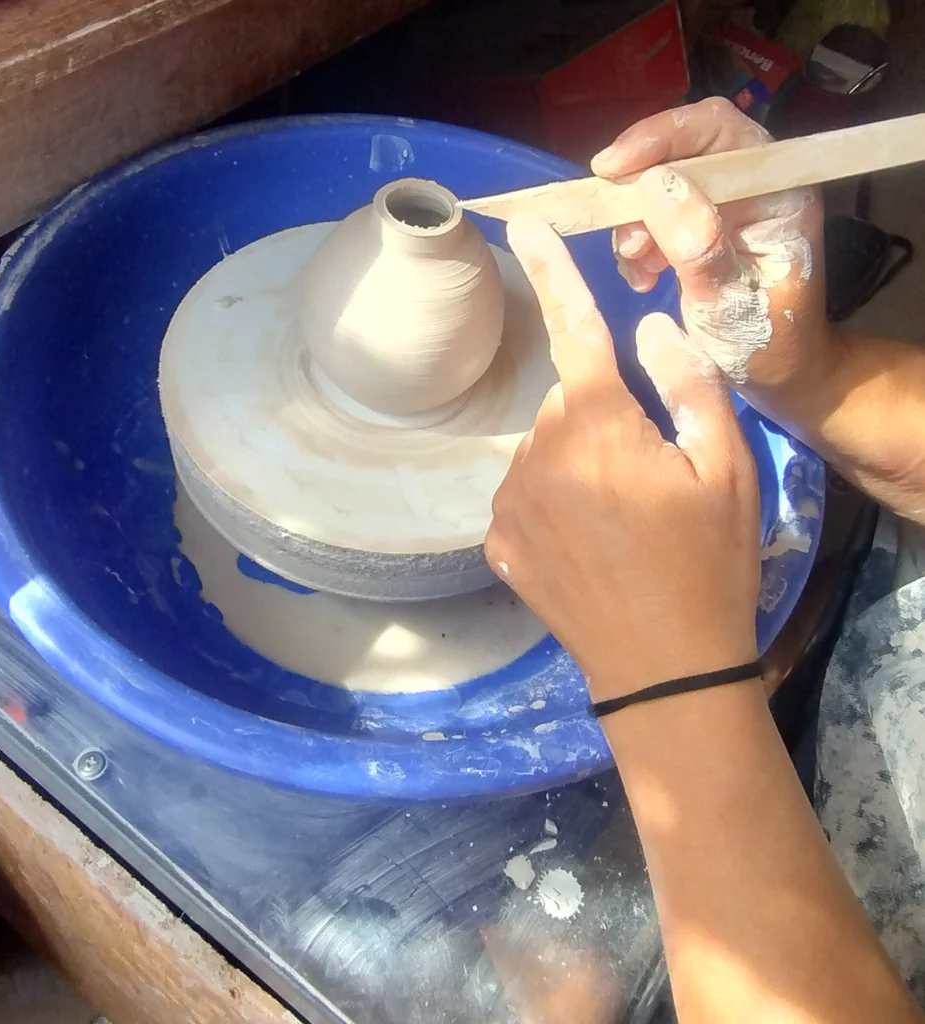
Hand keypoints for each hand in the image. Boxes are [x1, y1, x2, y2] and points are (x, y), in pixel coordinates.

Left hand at [486, 215, 760, 701]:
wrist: (664, 668)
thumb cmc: (709, 565)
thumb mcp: (727, 467)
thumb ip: (687, 382)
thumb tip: (647, 326)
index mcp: (599, 423)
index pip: (573, 328)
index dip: (552, 271)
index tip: (525, 225)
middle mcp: (538, 452)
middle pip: (566, 401)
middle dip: (602, 416)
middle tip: (647, 474)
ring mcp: (509, 502)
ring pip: (542, 448)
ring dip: (575, 461)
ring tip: (620, 520)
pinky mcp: (496, 543)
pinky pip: (522, 494)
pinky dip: (550, 502)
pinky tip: (585, 544)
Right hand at [591, 98, 832, 405]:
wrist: (776, 375)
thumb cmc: (766, 344)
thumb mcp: (730, 305)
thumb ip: (698, 246)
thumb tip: (653, 185)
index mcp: (778, 188)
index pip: (718, 131)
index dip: (661, 138)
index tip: (612, 169)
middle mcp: (752, 183)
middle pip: (682, 148)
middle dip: (639, 187)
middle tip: (621, 237)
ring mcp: (723, 202)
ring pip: (659, 182)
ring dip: (634, 222)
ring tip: (640, 271)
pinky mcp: (698, 224)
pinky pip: (651, 213)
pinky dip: (636, 242)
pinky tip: (643, 277)